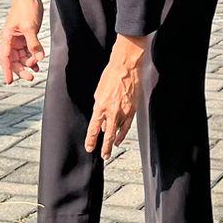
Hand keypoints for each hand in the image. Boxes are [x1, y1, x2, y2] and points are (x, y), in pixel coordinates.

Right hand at [0, 0, 44, 83]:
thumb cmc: (26, 8)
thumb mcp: (30, 28)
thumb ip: (33, 44)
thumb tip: (39, 58)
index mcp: (7, 38)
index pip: (5, 58)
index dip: (7, 71)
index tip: (9, 82)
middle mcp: (10, 40)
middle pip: (14, 60)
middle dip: (21, 69)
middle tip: (31, 77)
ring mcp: (18, 39)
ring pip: (21, 57)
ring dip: (28, 63)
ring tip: (36, 70)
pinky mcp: (26, 36)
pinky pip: (28, 50)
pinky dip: (32, 57)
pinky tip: (38, 62)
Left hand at [86, 36, 146, 159]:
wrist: (126, 67)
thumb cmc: (110, 77)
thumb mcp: (99, 93)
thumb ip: (99, 108)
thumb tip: (103, 122)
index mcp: (100, 106)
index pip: (94, 128)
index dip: (91, 140)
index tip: (90, 148)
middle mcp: (112, 111)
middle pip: (107, 134)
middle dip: (104, 147)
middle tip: (103, 156)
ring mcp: (123, 111)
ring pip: (118, 131)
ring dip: (113, 142)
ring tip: (110, 150)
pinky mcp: (132, 109)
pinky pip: (127, 126)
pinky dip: (123, 134)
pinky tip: (119, 139)